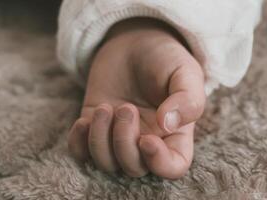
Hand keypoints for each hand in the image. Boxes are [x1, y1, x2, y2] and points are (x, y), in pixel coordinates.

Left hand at [68, 18, 205, 178]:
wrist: (134, 42)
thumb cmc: (165, 58)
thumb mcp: (185, 72)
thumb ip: (187, 99)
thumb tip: (168, 125)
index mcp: (175, 134)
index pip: (173, 167)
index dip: (160, 164)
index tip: (147, 140)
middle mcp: (148, 140)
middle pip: (134, 168)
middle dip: (124, 143)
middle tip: (125, 108)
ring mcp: (119, 136)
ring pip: (107, 163)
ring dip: (100, 140)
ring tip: (105, 108)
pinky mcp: (95, 127)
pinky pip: (81, 152)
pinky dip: (79, 143)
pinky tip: (84, 120)